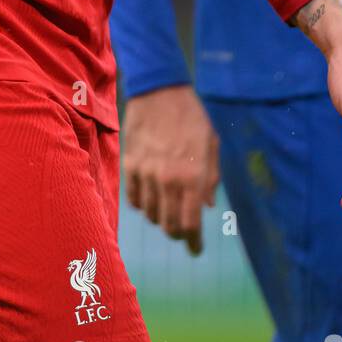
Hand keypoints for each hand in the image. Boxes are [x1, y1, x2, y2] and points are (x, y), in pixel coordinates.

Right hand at [122, 84, 218, 253]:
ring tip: (166, 210)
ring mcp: (146, 173)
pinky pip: (133, 197)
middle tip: (183, 231)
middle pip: (168, 225)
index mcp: (192, 176)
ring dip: (160, 218)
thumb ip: (210, 179)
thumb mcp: (211, 145)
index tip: (195, 251)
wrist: (159, 90)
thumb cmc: (191, 117)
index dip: (193, 243)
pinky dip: (141, 204)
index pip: (191, 224)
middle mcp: (168, 179)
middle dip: (178, 233)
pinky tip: (149, 199)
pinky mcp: (130, 164)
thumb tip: (206, 206)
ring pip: (150, 214)